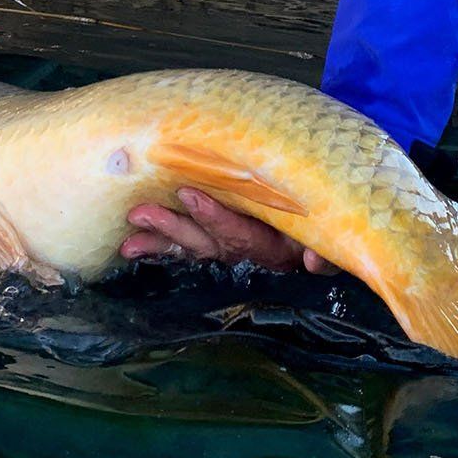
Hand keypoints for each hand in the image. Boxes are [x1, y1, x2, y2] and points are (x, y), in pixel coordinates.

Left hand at [121, 188, 336, 273]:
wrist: (328, 217)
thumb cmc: (325, 218)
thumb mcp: (331, 233)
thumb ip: (326, 251)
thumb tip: (315, 263)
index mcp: (274, 247)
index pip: (241, 234)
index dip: (215, 217)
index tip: (190, 194)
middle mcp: (247, 252)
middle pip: (207, 243)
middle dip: (173, 228)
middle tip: (141, 212)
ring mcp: (228, 248)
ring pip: (191, 247)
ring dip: (159, 240)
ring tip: (127, 238)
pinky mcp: (216, 242)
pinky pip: (184, 247)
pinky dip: (159, 245)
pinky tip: (131, 244)